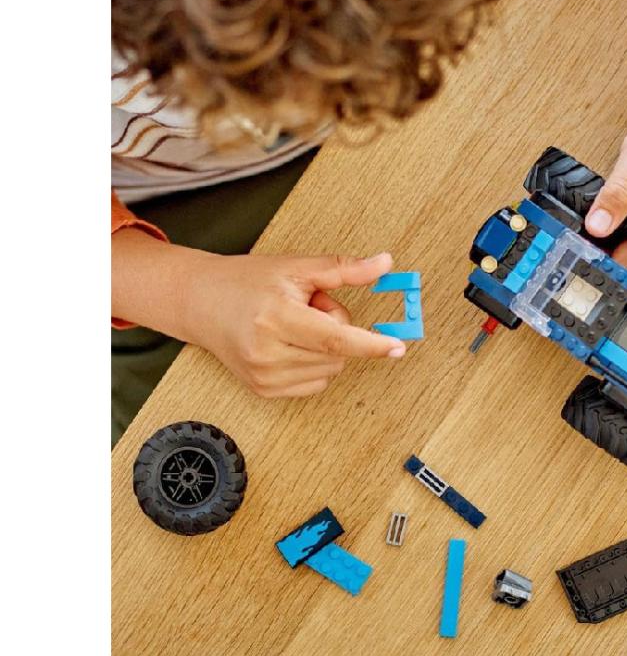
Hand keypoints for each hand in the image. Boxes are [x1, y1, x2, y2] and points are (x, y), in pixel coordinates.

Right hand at [181, 250, 404, 396]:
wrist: (201, 302)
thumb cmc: (247, 281)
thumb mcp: (297, 268)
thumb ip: (344, 269)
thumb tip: (385, 264)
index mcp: (276, 318)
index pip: (334, 339)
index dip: (370, 344)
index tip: (397, 347)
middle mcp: (267, 352)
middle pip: (338, 354)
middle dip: (337, 328)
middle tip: (308, 307)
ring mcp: (264, 377)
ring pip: (331, 371)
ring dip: (325, 348)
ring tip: (294, 325)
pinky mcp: (264, 391)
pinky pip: (316, 383)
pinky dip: (314, 364)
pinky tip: (289, 344)